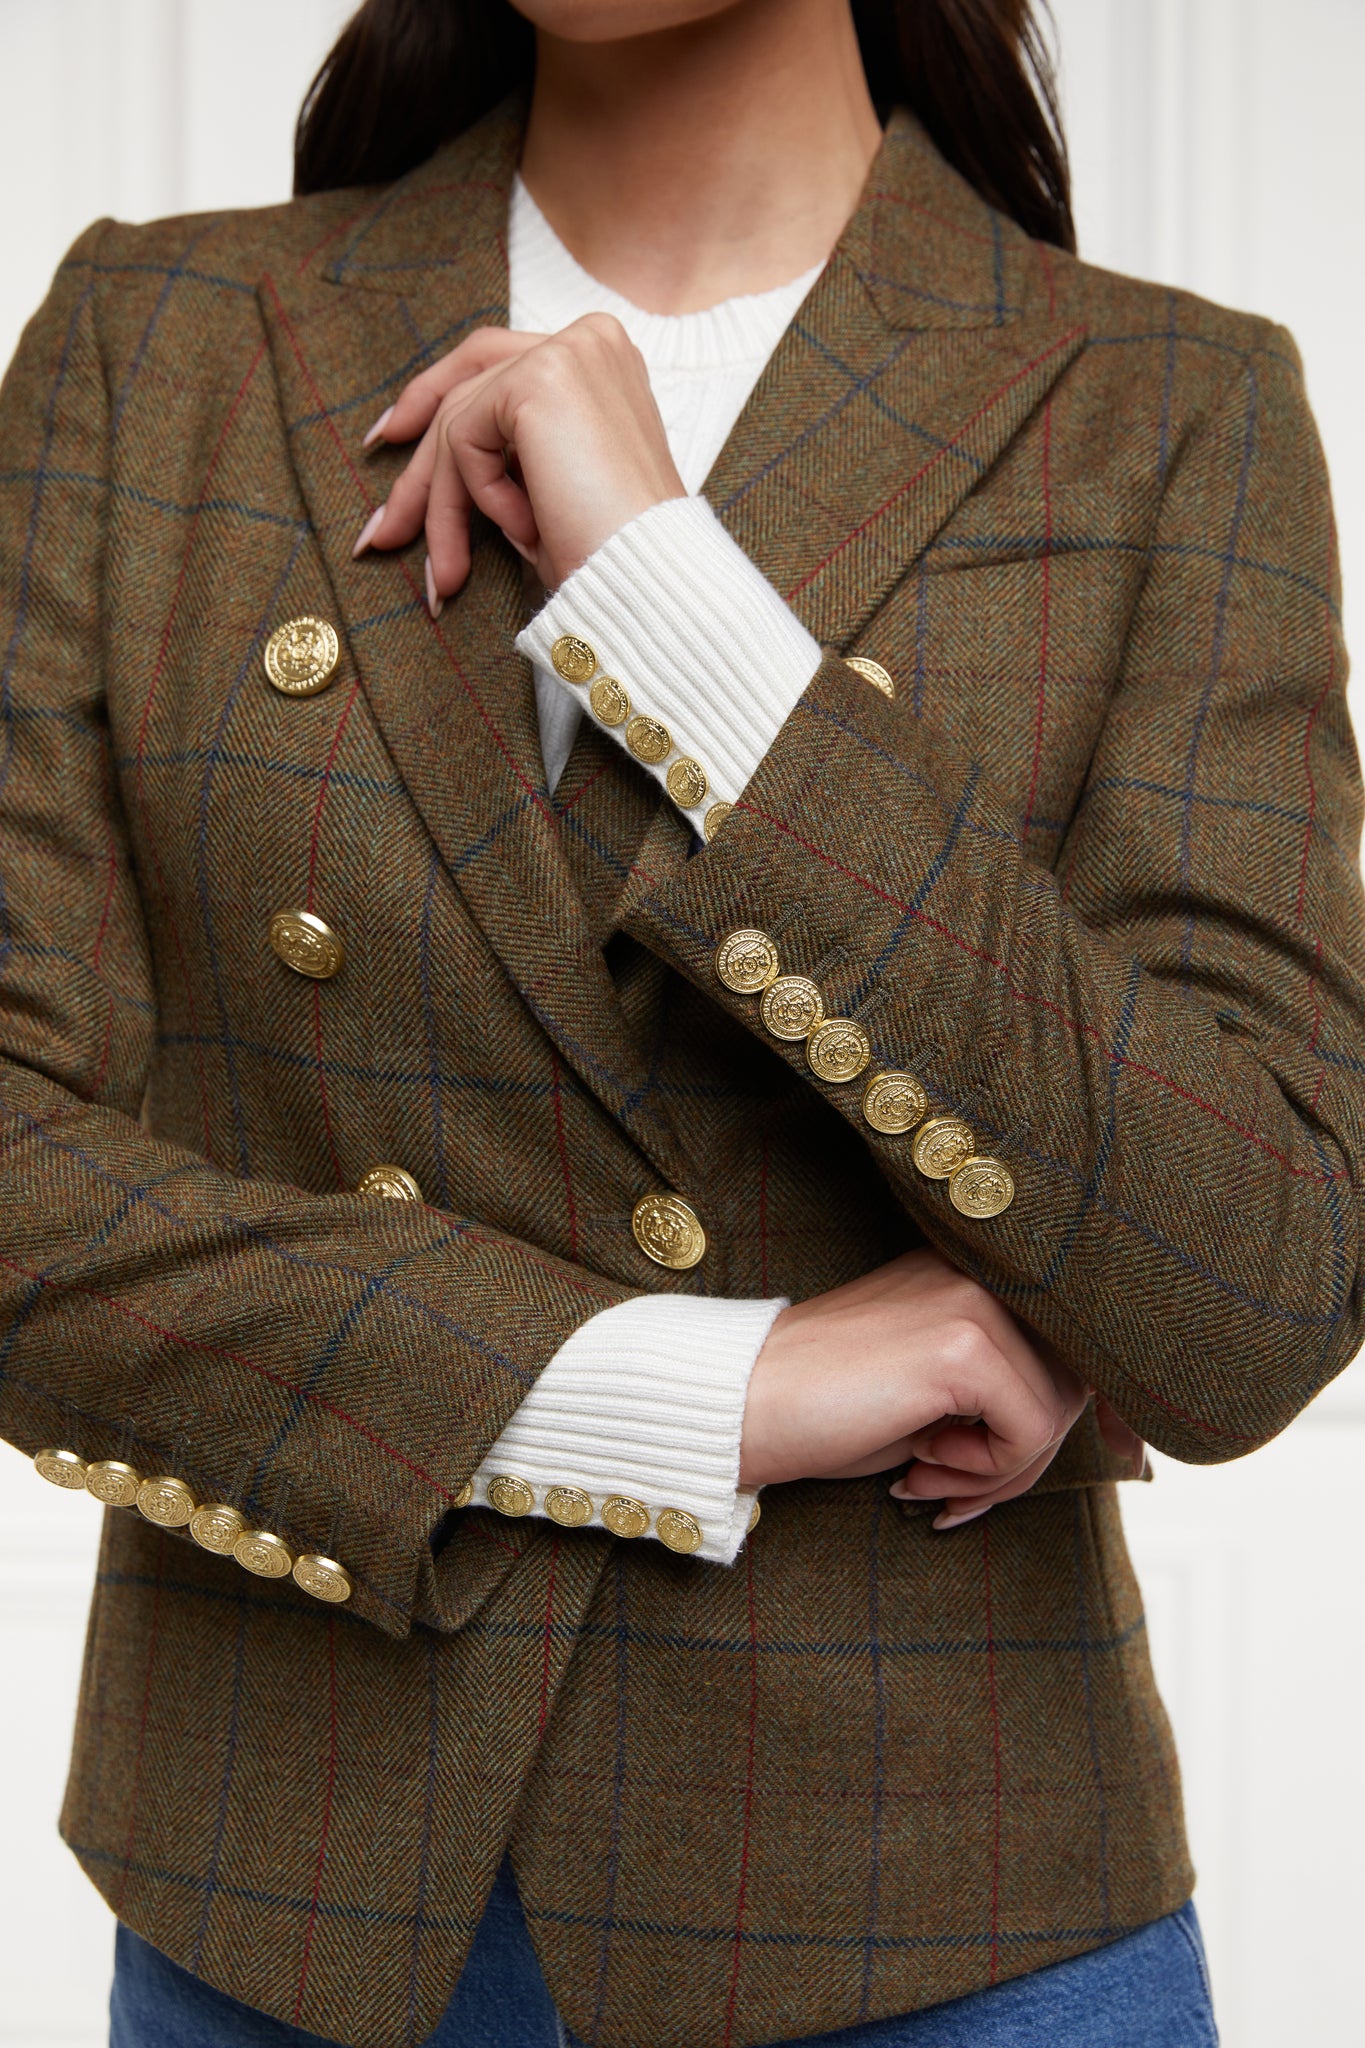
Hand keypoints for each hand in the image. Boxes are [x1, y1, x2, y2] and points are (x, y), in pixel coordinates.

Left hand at [352, 317, 685, 608]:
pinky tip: (525, 530)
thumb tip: (412, 455)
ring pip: (458, 423)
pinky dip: (481, 497)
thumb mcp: (550, 487)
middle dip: (419, 471)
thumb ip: (503, 450)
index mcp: (602, 358)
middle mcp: (590, 339)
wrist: (652, 579)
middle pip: (466, 388)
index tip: (390, 438)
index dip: (433, 395)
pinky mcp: (543, 378)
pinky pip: (465, 439)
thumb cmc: (611, 554)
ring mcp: (568, 351)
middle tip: (381, 534)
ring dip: (444, 510)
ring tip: (447, 579)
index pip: (494, 360)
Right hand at [740, 1248, 1093, 1528]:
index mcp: (968, 1271)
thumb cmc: (825, 1411)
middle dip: (1025, 1458)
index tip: (1132, 1455)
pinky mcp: (962, 1344)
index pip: (1078, 1333)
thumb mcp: (930, 1393)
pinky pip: (1029, 1431)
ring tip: (924, 1472)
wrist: (743, 1408)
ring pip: (1055, 1411)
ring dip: (1001, 1469)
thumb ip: (1003, 1392)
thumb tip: (1110, 1438)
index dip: (1118, 1402)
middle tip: (952, 1488)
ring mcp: (972, 1301)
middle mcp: (977, 1272)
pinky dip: (986, 1470)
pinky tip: (920, 1464)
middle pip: (1071, 1380)